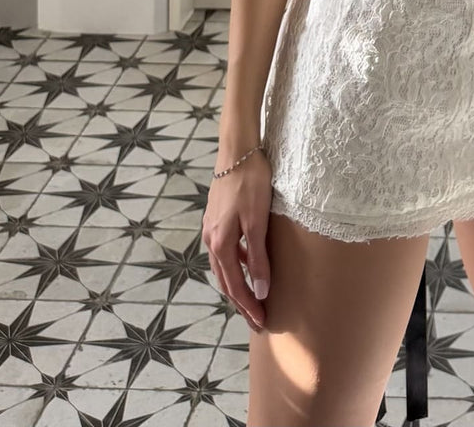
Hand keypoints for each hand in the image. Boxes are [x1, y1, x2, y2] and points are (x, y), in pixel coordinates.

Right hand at [202, 149, 273, 333]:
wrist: (237, 150)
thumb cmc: (251, 182)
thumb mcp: (258, 221)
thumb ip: (259, 257)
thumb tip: (261, 291)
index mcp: (221, 244)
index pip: (235, 286)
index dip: (249, 306)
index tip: (262, 323)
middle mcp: (211, 240)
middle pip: (226, 281)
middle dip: (241, 303)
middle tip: (257, 320)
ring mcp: (212, 228)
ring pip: (223, 267)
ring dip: (237, 285)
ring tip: (252, 299)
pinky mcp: (217, 218)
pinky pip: (225, 251)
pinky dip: (235, 265)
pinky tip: (248, 264)